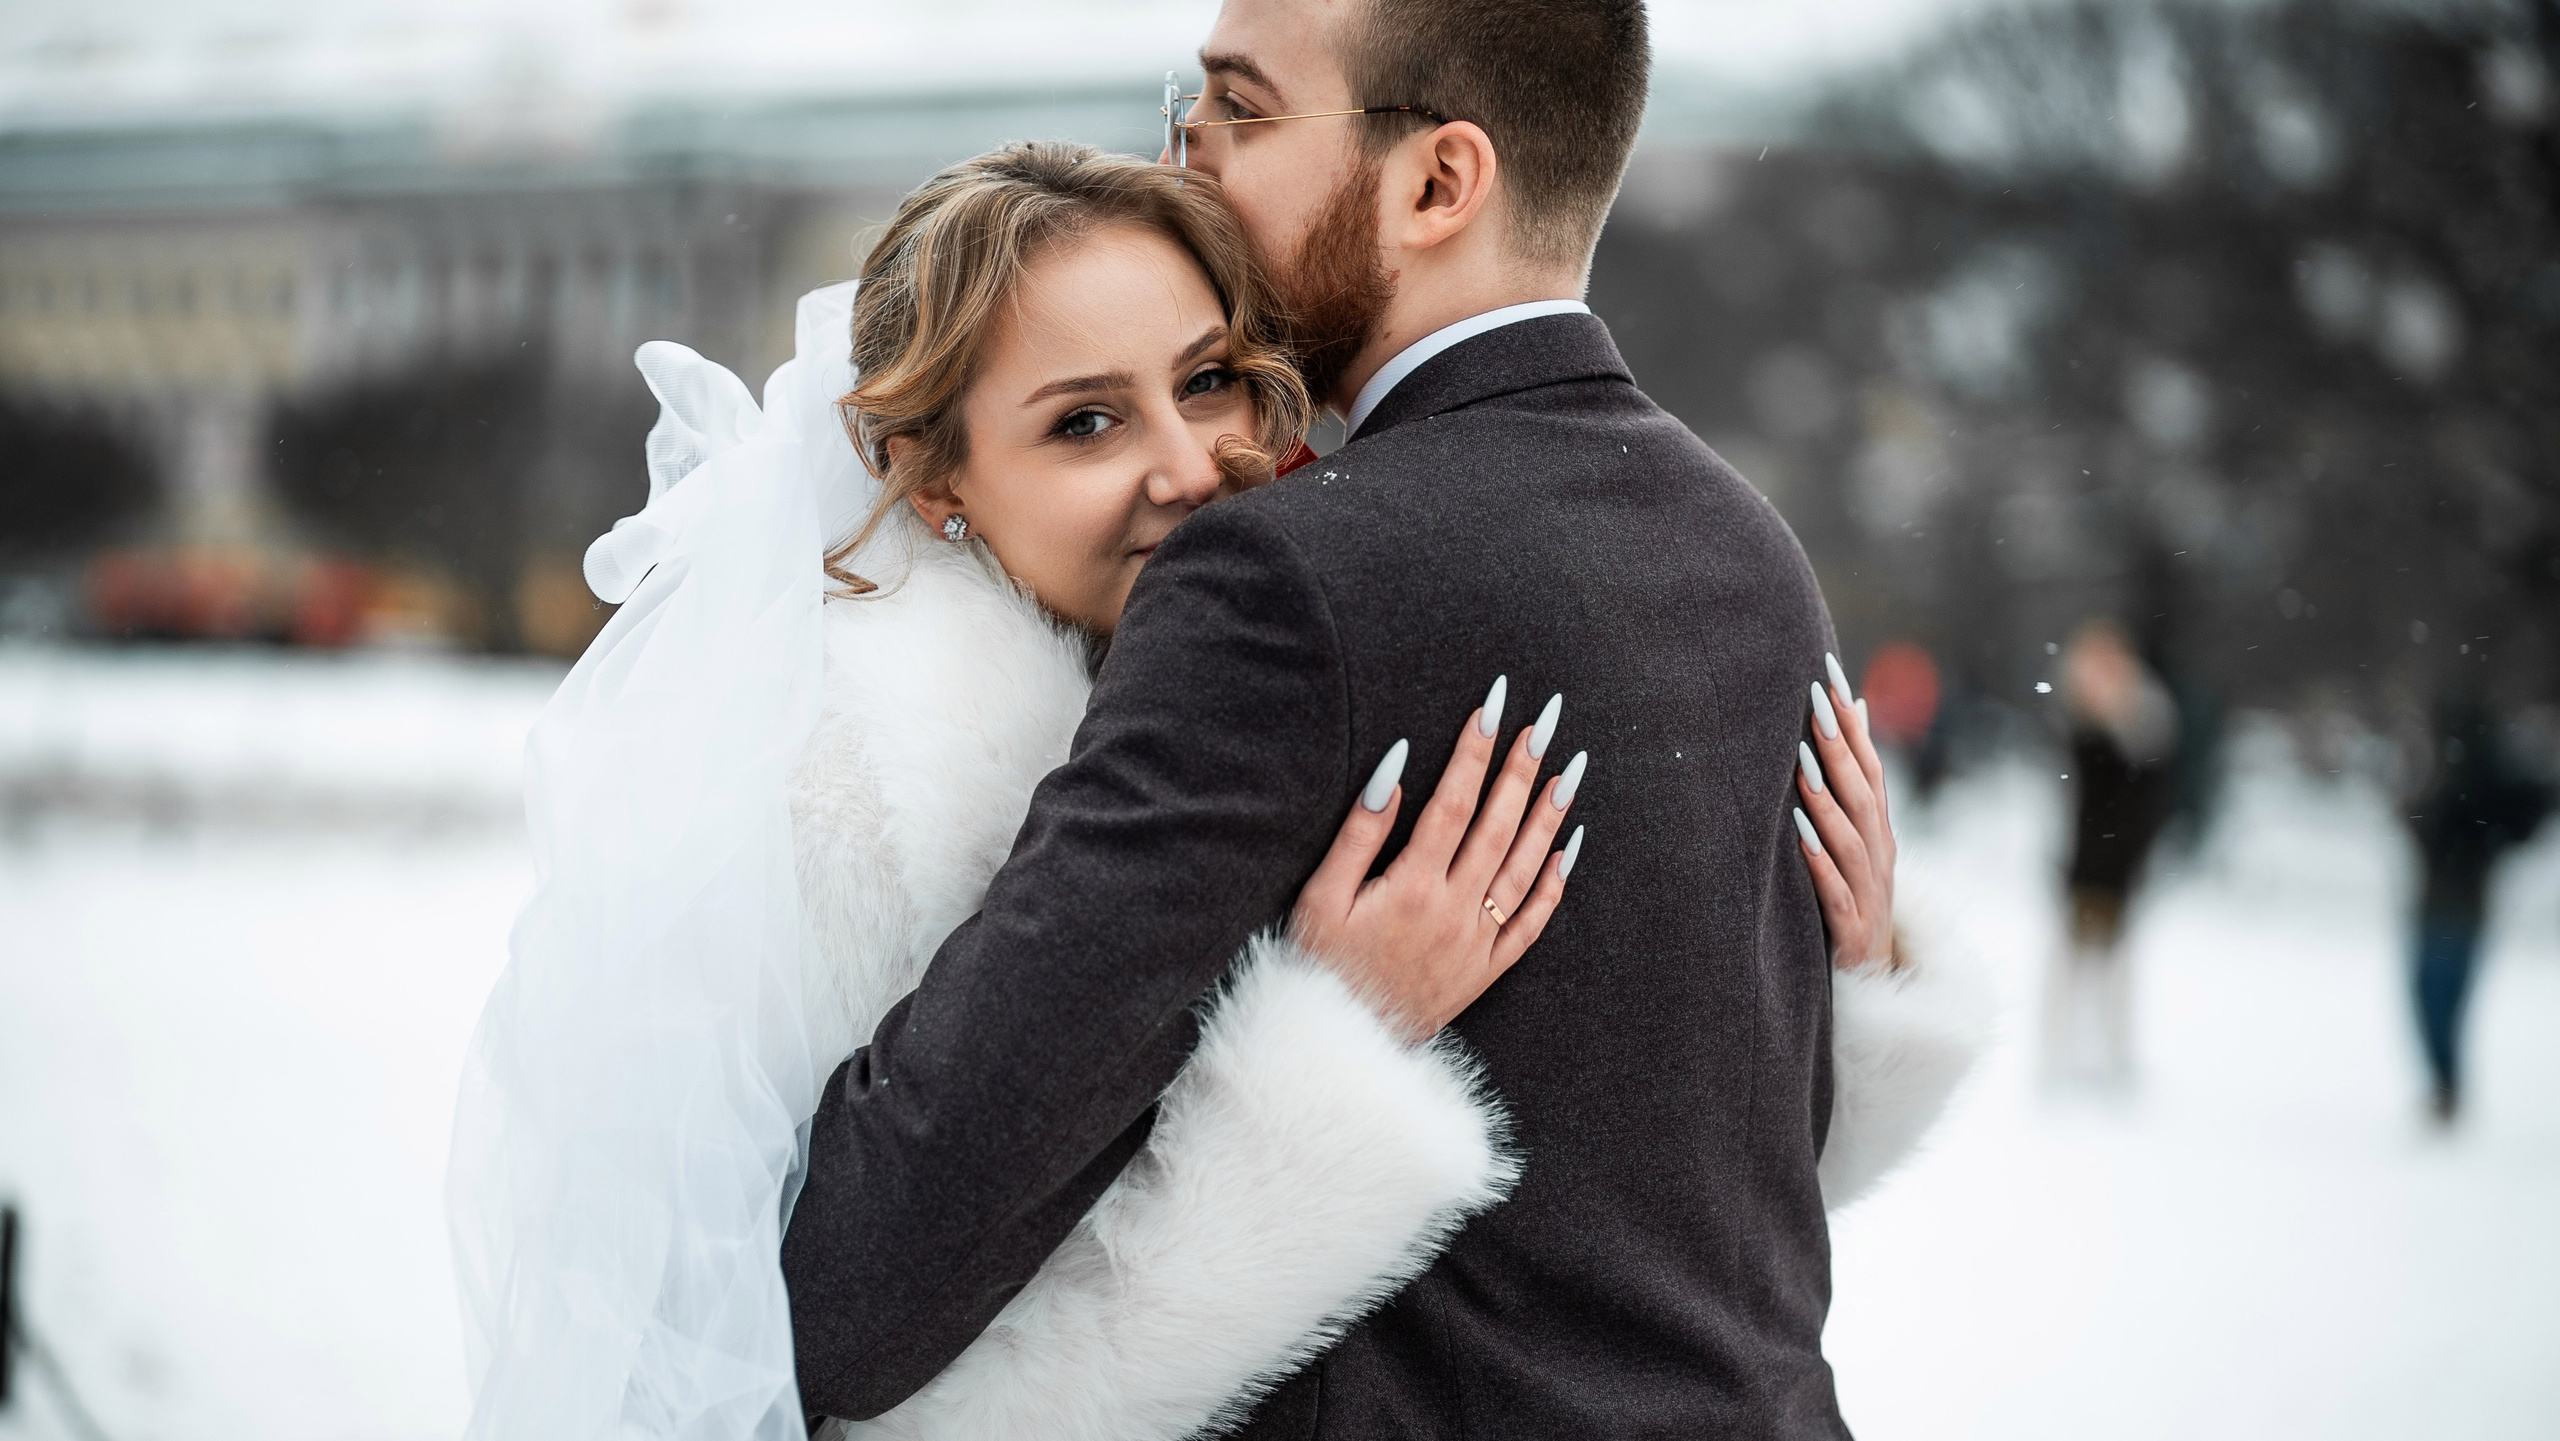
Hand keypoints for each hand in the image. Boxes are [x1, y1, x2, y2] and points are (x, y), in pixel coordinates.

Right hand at [1292, 677, 1587, 1042]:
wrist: (1339, 1050)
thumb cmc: (1321, 968)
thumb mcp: (1322, 898)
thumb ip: (1360, 834)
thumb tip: (1393, 773)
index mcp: (1413, 886)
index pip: (1453, 802)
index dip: (1474, 751)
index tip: (1492, 707)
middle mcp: (1455, 911)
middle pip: (1498, 826)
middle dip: (1522, 769)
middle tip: (1545, 722)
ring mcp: (1477, 943)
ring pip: (1524, 868)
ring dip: (1549, 817)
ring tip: (1570, 771)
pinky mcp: (1486, 971)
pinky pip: (1531, 923)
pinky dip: (1553, 885)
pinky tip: (1568, 850)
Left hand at [1794, 653, 1898, 971]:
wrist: (1873, 984)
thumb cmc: (1854, 901)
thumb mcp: (1855, 842)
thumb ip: (1852, 783)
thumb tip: (1852, 708)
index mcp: (1878, 831)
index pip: (1868, 765)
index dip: (1851, 721)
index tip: (1827, 674)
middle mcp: (1880, 857)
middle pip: (1863, 794)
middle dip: (1839, 747)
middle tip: (1813, 701)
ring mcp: (1869, 895)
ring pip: (1851, 840)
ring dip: (1826, 800)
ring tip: (1800, 761)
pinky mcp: (1851, 933)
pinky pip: (1836, 895)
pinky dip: (1819, 864)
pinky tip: (1799, 837)